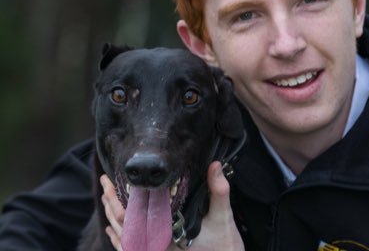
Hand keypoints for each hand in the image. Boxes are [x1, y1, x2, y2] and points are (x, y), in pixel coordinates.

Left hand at [101, 161, 243, 250]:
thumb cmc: (225, 249)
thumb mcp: (222, 219)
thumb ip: (218, 192)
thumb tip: (215, 165)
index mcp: (165, 239)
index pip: (133, 220)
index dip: (118, 200)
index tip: (111, 182)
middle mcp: (155, 250)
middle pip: (123, 227)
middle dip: (111, 204)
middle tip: (104, 182)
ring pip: (125, 239)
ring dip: (113, 217)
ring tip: (105, 198)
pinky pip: (131, 250)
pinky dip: (120, 239)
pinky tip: (113, 230)